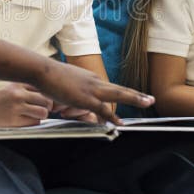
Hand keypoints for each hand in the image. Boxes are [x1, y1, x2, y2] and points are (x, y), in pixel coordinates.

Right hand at [0, 83, 52, 126]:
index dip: (47, 94)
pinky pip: (34, 122)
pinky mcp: (14, 120)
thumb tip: (46, 95)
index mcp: (18, 84)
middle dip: (48, 105)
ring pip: (43, 112)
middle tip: (44, 108)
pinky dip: (34, 122)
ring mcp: (17, 108)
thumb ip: (26, 89)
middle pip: (46, 99)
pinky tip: (27, 119)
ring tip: (37, 114)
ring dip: (42, 114)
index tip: (45, 98)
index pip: (42, 87)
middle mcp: (18, 94)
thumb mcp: (10, 88)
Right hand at [35, 61, 153, 124]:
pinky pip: (103, 109)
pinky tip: (120, 124)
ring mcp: (92, 89)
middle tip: (151, 99)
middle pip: (120, 89)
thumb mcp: (66, 81)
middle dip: (137, 95)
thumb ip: (72, 88)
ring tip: (148, 102)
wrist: (42, 70)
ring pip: (119, 94)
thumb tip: (71, 93)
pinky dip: (112, 117)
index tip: (132, 99)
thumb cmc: (50, 76)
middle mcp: (95, 81)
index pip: (110, 89)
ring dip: (135, 99)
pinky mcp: (85, 98)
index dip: (121, 96)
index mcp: (91, 78)